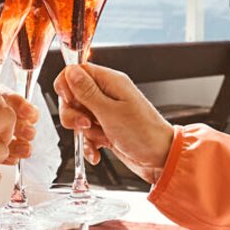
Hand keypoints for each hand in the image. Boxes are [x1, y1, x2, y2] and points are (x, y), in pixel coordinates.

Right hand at [53, 63, 175, 181]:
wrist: (161, 159)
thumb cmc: (143, 133)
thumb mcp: (110, 112)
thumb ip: (87, 92)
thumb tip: (71, 71)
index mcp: (110, 82)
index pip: (77, 72)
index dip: (68, 86)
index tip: (71, 102)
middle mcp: (107, 94)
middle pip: (73, 96)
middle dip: (73, 113)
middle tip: (87, 123)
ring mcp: (106, 113)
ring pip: (78, 117)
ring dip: (83, 132)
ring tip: (99, 137)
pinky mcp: (106, 129)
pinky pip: (87, 134)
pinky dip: (89, 144)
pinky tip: (97, 152)